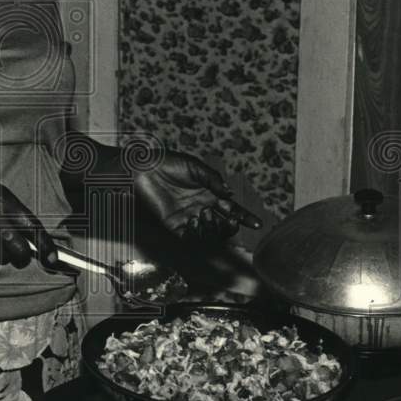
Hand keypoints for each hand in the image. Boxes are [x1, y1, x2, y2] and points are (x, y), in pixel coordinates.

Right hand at [0, 172, 60, 268]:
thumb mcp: (0, 193)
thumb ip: (17, 214)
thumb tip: (35, 239)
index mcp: (4, 203)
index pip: (32, 229)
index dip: (46, 247)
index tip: (53, 260)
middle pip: (19, 253)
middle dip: (23, 257)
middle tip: (22, 255)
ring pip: (1, 258)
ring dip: (1, 253)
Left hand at [134, 152, 261, 241]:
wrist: (142, 170)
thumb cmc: (168, 163)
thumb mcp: (195, 167)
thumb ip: (213, 179)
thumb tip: (230, 194)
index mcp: (210, 193)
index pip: (232, 208)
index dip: (245, 217)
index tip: (258, 224)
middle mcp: (202, 207)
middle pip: (224, 224)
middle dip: (232, 226)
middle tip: (233, 221)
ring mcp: (189, 217)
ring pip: (210, 232)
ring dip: (215, 229)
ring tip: (209, 216)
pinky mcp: (175, 225)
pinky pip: (191, 237)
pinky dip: (197, 234)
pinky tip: (195, 222)